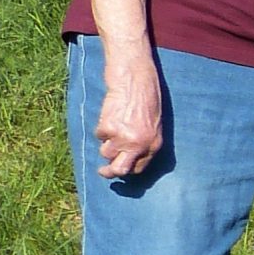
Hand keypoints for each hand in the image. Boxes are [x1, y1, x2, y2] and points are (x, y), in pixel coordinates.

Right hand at [94, 60, 164, 178]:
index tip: (120, 167)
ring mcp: (122, 138)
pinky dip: (102, 128)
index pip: (138, 168)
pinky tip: (111, 115)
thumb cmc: (146, 99)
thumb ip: (144, 142)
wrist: (135, 81)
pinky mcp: (107, 129)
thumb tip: (130, 157)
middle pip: (120, 170)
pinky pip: (99, 135)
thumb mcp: (153, 125)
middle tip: (104, 171)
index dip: (128, 168)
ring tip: (115, 125)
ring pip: (105, 152)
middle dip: (110, 173)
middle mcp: (138, 145)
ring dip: (107, 143)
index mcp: (154, 144)